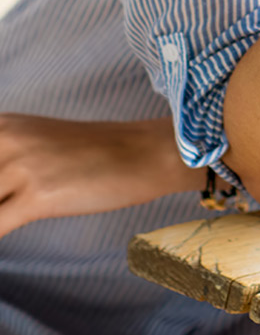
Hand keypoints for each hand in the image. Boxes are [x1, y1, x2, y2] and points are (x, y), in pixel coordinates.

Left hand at [0, 114, 198, 238]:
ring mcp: (21, 168)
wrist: (147, 153)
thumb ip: (5, 162)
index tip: (1, 192)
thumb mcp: (37, 143)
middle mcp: (5, 140)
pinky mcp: (38, 197)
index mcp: (1, 126)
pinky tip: (9, 230)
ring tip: (14, 212)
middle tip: (9, 202)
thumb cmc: (97, 153)